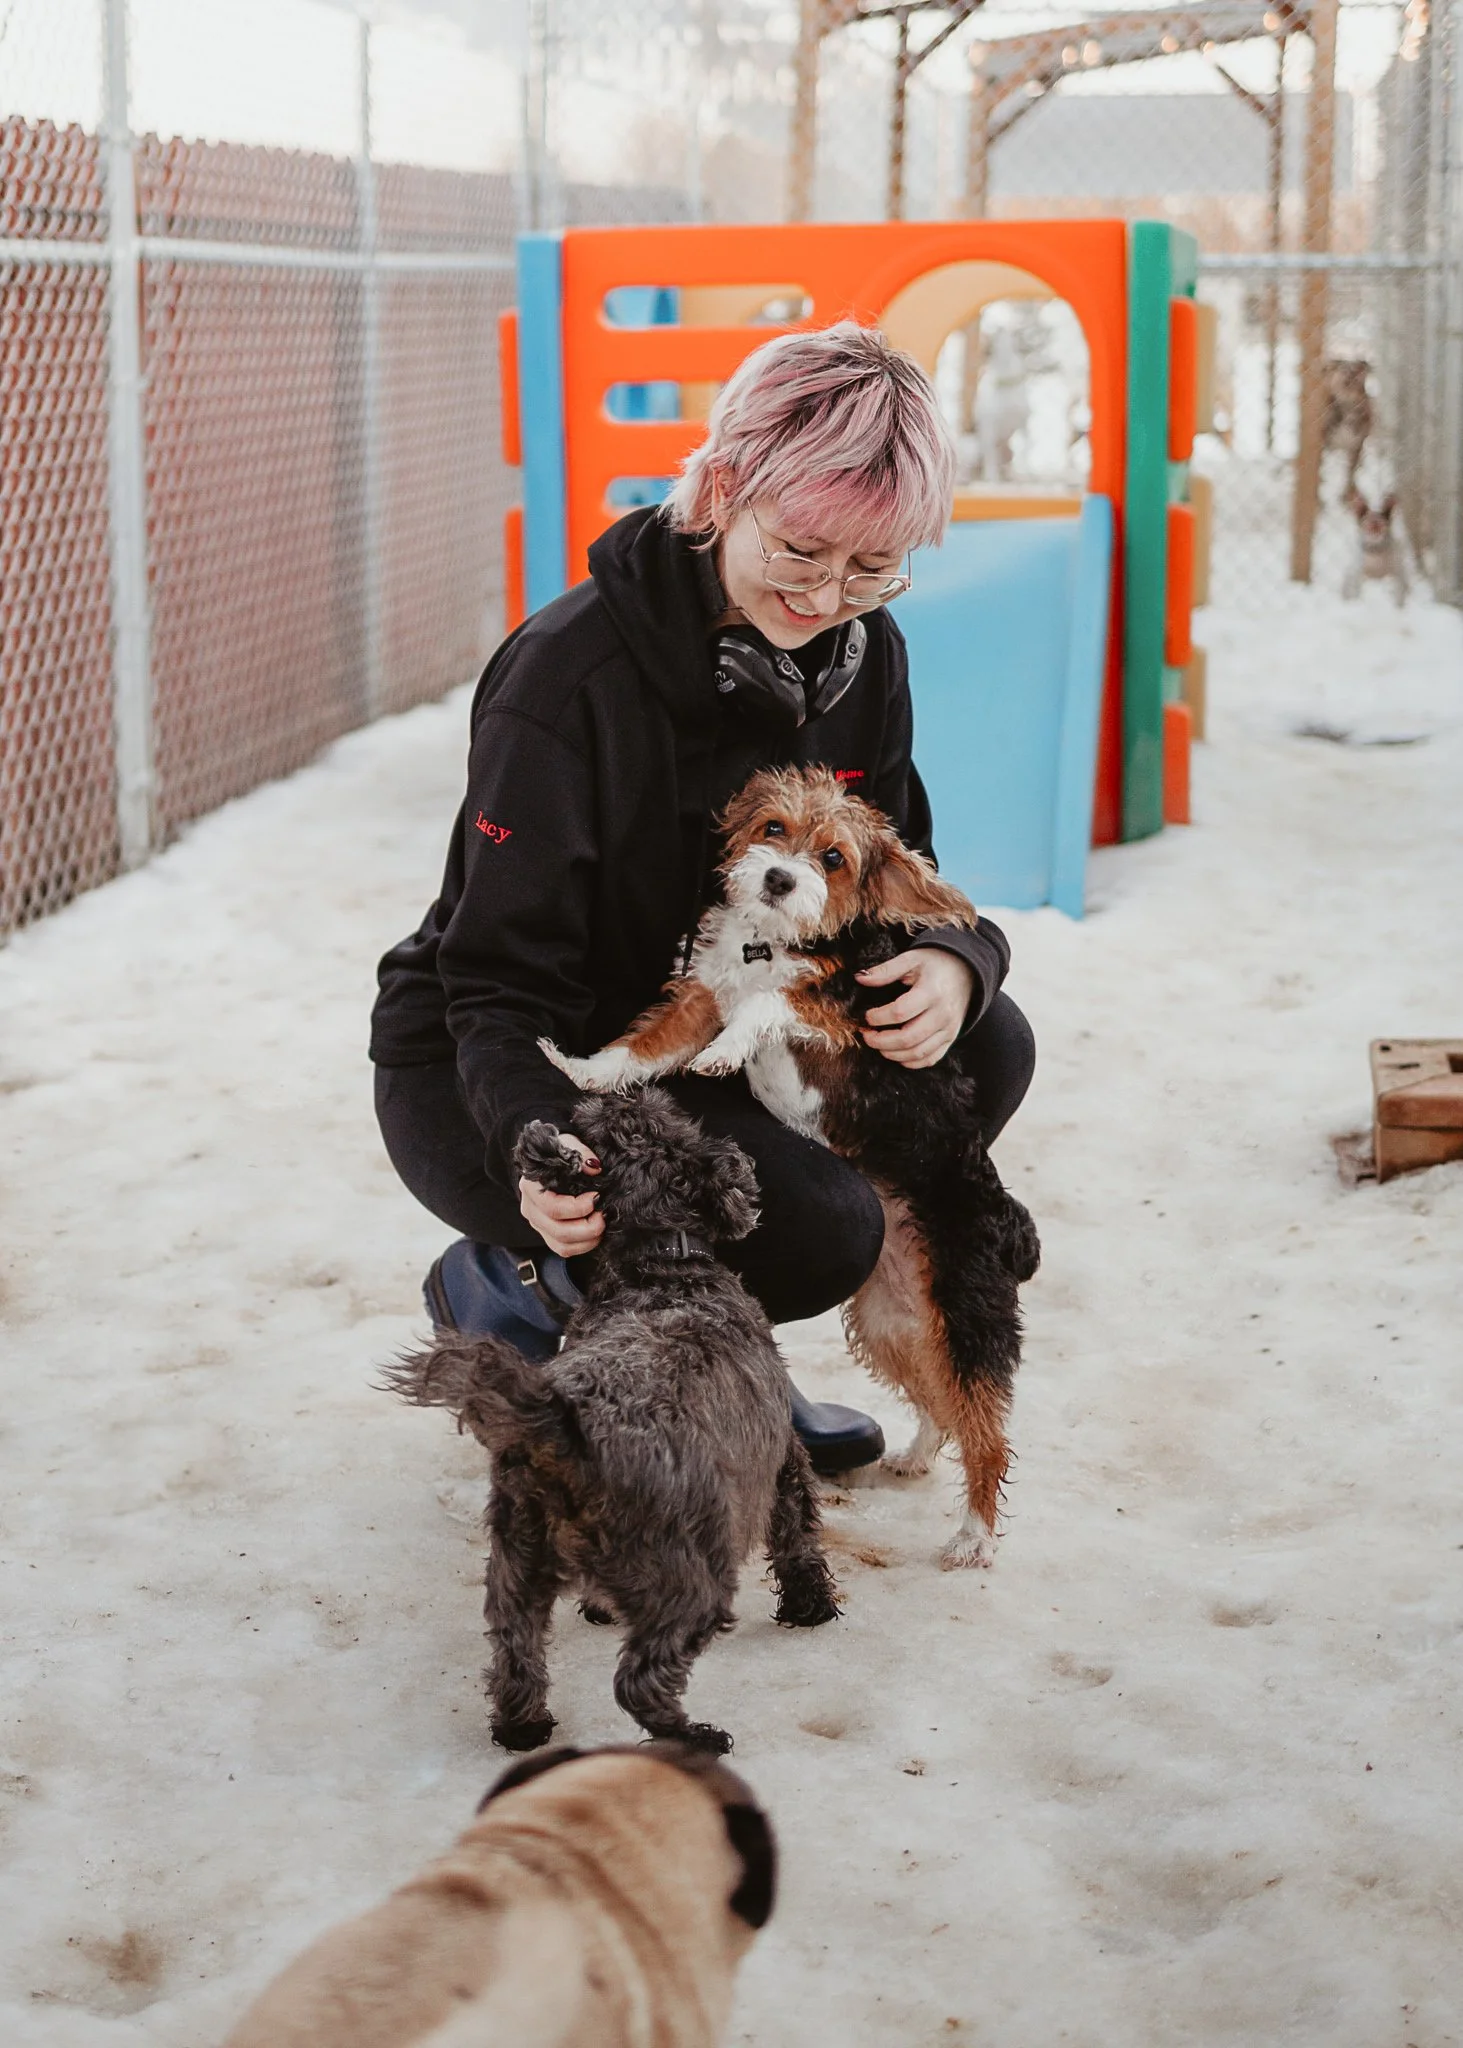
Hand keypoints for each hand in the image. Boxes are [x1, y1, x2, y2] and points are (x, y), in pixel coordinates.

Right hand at [518, 1133, 603, 1255]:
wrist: (551, 1160)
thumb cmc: (560, 1152)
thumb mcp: (568, 1144)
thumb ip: (580, 1152)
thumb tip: (594, 1167)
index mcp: (530, 1187)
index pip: (551, 1207)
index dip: (577, 1207)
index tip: (597, 1196)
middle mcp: (530, 1209)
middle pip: (557, 1230)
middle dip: (586, 1228)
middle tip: (604, 1216)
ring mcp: (538, 1224)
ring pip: (561, 1246)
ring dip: (587, 1241)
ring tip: (602, 1226)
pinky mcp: (547, 1234)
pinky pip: (564, 1250)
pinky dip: (583, 1246)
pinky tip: (596, 1234)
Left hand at [856, 949, 974, 1068]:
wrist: (967, 971)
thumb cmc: (936, 963)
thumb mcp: (911, 959)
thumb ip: (886, 970)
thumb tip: (860, 978)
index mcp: (932, 991)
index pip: (900, 1012)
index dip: (879, 1017)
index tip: (867, 1015)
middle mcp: (942, 1013)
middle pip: (908, 1038)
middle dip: (881, 1041)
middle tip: (866, 1035)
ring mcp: (949, 1029)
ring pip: (918, 1053)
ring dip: (892, 1054)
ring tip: (878, 1044)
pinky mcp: (951, 1038)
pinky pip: (930, 1058)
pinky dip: (911, 1062)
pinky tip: (896, 1054)